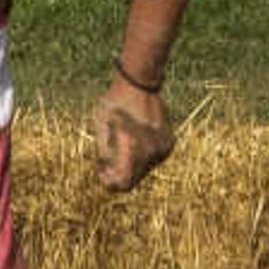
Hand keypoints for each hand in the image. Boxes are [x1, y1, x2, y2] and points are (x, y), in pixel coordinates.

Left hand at [95, 74, 172, 191]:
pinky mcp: (169, 144)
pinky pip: (151, 161)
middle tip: (106, 162)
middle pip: (133, 180)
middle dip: (118, 174)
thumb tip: (107, 171)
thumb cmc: (114, 104)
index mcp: (133, 148)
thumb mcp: (100, 130)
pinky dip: (140, 157)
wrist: (139, 85)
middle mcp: (152, 151)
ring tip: (119, 147)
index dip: (110, 183)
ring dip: (129, 165)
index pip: (123, 183)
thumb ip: (103, 154)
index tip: (102, 171)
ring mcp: (163, 148)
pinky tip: (132, 142)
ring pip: (142, 171)